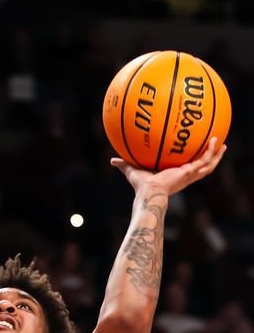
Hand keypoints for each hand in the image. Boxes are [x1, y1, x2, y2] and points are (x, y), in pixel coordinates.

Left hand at [111, 137, 226, 195]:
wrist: (149, 192)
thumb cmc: (140, 186)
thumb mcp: (132, 170)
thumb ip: (124, 164)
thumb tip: (112, 160)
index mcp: (175, 176)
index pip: (187, 169)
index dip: (193, 162)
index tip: (196, 154)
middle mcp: (185, 176)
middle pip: (203, 167)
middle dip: (211, 158)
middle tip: (217, 147)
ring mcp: (189, 175)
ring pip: (209, 164)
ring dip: (216, 154)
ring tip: (222, 143)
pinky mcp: (190, 172)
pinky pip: (205, 160)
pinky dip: (211, 151)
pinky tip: (214, 140)